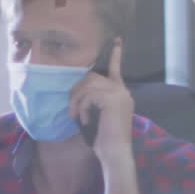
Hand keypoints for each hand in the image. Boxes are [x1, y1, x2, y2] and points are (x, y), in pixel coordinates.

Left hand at [69, 38, 133, 170]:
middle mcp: (122, 91)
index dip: (115, 55)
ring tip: (76, 116)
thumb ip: (94, 101)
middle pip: (93, 77)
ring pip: (88, 85)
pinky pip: (88, 96)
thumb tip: (78, 92)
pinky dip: (81, 108)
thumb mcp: (98, 116)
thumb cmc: (105, 140)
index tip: (116, 40)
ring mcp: (119, 94)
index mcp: (121, 94)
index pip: (116, 70)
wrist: (116, 153)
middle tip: (72, 109)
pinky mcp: (112, 99)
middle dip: (77, 90)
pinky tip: (83, 120)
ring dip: (77, 100)